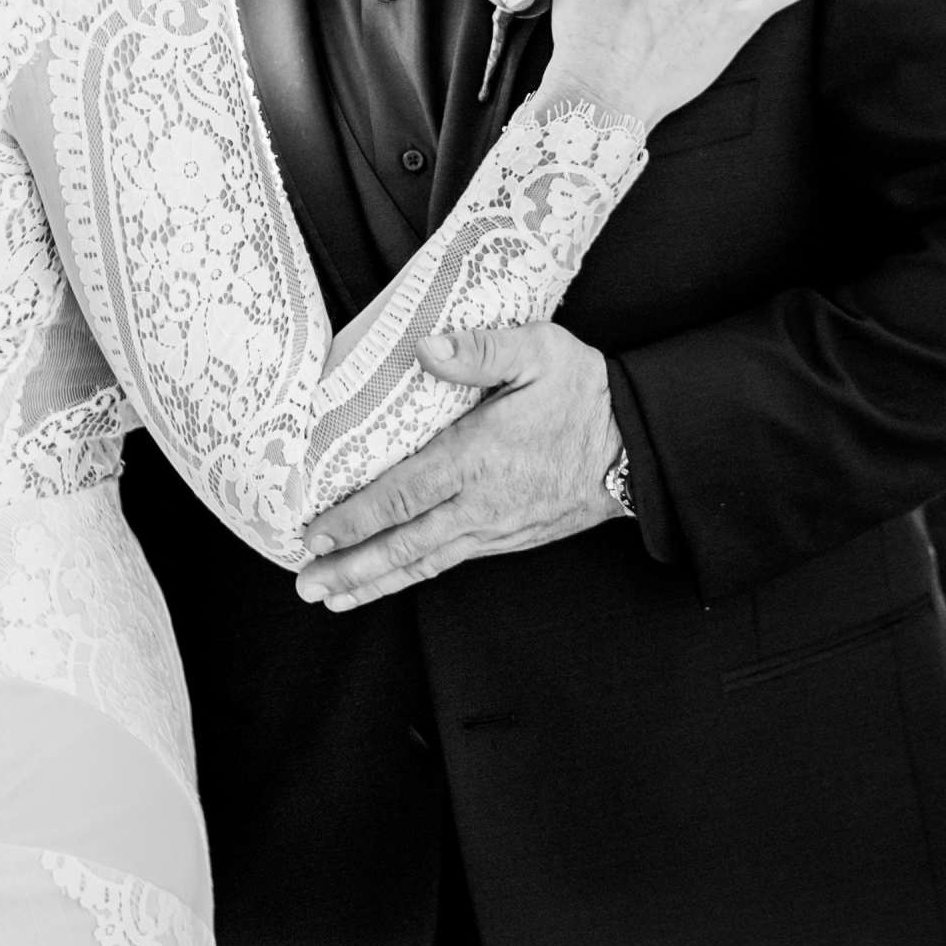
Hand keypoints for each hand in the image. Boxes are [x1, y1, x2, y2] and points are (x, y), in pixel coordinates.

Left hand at [296, 324, 622, 611]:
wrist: (640, 445)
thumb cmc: (586, 393)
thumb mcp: (539, 350)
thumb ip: (481, 347)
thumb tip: (426, 346)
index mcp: (478, 456)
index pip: (401, 495)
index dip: (353, 518)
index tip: (312, 531)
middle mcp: (480, 502)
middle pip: (402, 544)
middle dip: (349, 567)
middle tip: (305, 583)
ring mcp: (496, 528)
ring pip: (423, 563)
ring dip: (373, 583)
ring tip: (331, 598)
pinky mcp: (510, 540)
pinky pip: (450, 563)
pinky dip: (412, 575)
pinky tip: (391, 578)